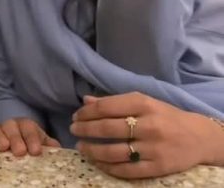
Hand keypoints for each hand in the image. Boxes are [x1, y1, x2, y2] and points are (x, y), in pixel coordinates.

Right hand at [0, 117, 59, 155]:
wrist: (15, 138)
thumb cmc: (28, 143)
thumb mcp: (40, 142)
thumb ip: (48, 144)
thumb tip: (56, 147)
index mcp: (26, 125)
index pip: (29, 128)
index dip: (32, 138)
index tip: (36, 151)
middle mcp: (11, 125)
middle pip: (12, 127)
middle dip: (16, 139)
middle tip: (20, 152)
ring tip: (3, 147)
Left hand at [70, 92, 220, 178]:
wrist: (198, 137)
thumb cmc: (164, 116)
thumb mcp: (142, 102)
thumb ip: (114, 102)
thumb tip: (86, 101)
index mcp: (143, 104)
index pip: (106, 107)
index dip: (87, 112)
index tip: (76, 115)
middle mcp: (148, 124)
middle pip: (108, 128)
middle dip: (85, 129)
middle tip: (73, 130)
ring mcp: (153, 147)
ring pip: (114, 151)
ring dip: (93, 150)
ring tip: (81, 147)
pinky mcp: (157, 167)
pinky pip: (127, 170)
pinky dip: (108, 166)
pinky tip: (98, 162)